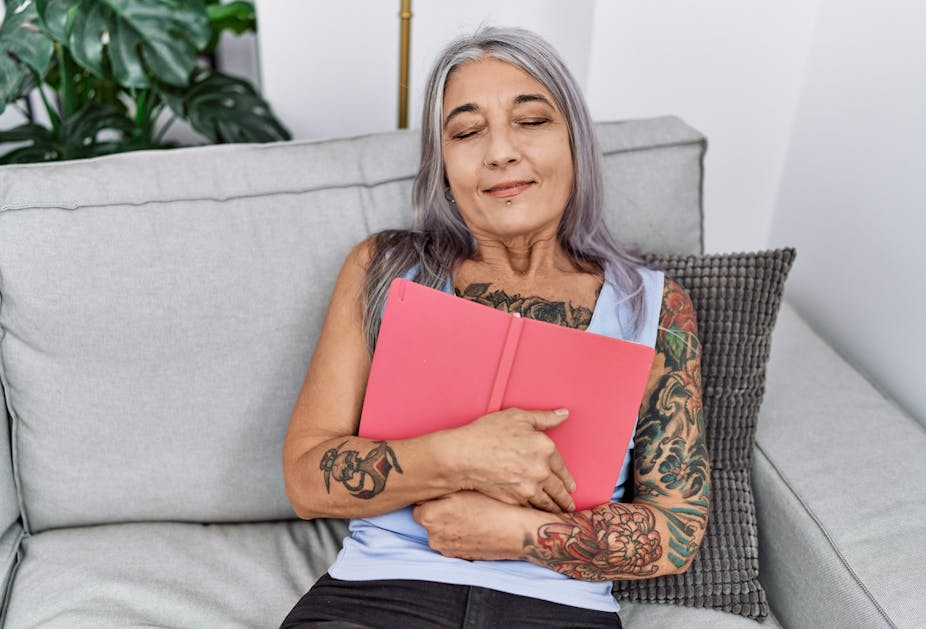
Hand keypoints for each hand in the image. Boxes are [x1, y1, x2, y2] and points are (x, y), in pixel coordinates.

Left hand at [412, 491, 528, 560]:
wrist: (516, 532)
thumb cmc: (492, 506)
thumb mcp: (463, 488)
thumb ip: (439, 487)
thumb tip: (426, 485)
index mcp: (429, 516)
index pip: (418, 502)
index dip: (433, 496)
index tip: (445, 492)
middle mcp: (432, 536)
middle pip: (427, 518)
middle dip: (439, 510)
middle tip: (460, 502)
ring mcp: (445, 549)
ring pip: (440, 530)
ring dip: (448, 523)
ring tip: (471, 514)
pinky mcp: (458, 557)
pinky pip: (451, 541)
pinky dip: (458, 534)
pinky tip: (475, 525)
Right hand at [442, 408, 575, 512]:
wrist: (463, 456)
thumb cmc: (486, 433)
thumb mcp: (517, 417)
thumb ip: (544, 417)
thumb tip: (564, 414)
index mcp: (545, 448)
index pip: (561, 466)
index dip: (567, 477)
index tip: (571, 486)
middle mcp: (541, 470)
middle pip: (558, 488)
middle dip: (565, 497)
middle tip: (569, 503)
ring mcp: (529, 488)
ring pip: (548, 502)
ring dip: (556, 508)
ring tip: (560, 512)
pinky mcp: (515, 500)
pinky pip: (532, 509)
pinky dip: (538, 513)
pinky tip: (540, 515)